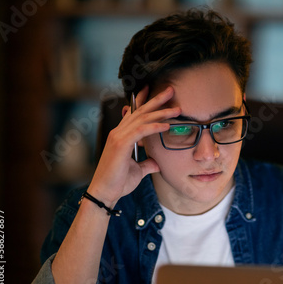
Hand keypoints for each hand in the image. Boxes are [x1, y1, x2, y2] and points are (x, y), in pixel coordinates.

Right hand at [88, 85, 179, 205]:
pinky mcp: (121, 144)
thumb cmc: (118, 182)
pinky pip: (141, 131)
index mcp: (121, 135)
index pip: (134, 113)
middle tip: (171, 90)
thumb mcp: (138, 171)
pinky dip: (155, 126)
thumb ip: (147, 164)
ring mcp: (118, 137)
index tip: (153, 89)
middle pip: (140, 111)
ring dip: (161, 112)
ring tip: (177, 109)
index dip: (143, 100)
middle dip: (157, 100)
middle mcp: (119, 132)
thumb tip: (157, 163)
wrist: (105, 193)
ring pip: (143, 118)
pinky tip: (167, 125)